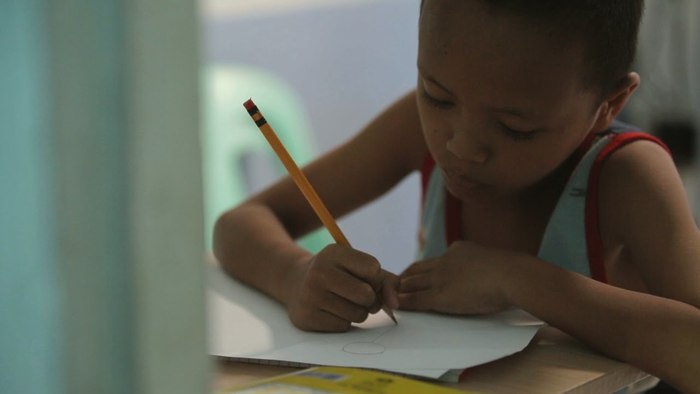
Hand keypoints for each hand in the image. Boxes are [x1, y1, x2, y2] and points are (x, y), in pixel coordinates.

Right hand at [285, 244, 398, 331]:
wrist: (296, 283)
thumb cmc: (337, 275)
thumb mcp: (357, 267)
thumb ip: (386, 281)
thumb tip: (395, 304)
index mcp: (334, 253)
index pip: (373, 268)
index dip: (375, 278)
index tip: (365, 278)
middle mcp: (319, 272)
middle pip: (366, 294)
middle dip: (370, 299)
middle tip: (359, 296)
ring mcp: (311, 295)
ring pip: (358, 314)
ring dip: (358, 312)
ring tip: (344, 302)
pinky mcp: (307, 317)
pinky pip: (344, 326)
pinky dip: (344, 322)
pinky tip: (331, 311)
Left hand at [398, 241, 513, 314]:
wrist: (513, 276)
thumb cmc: (513, 273)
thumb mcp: (493, 261)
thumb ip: (483, 265)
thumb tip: (487, 273)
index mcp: (459, 250)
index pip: (431, 261)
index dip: (418, 270)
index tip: (410, 277)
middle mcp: (445, 261)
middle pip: (415, 270)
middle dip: (402, 279)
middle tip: (390, 288)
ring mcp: (441, 278)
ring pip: (411, 284)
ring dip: (398, 291)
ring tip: (386, 297)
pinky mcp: (440, 296)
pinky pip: (416, 300)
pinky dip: (403, 303)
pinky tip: (395, 307)